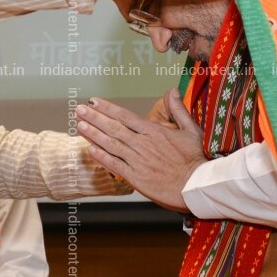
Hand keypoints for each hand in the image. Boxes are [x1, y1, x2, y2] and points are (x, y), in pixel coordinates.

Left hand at [75, 89, 205, 212]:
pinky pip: (114, 165)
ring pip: (111, 145)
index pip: (125, 116)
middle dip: (94, 118)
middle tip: (79, 110)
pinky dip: (101, 157)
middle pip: (114, 128)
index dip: (107, 108)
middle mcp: (142, 144)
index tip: (93, 101)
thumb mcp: (191, 130)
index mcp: (154, 132)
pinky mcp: (136, 178)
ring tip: (80, 126)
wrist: (196, 186)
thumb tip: (173, 91)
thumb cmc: (195, 159)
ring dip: (93, 135)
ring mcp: (138, 161)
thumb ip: (179, 110)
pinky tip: (90, 149)